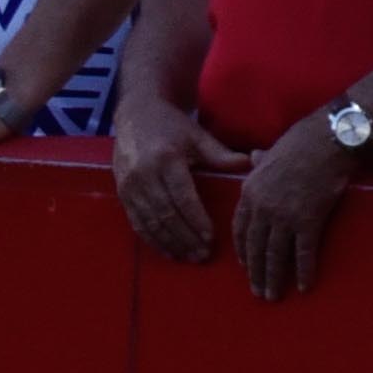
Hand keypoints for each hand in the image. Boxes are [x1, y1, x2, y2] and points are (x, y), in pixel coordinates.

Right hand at [111, 100, 235, 262]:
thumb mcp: (197, 135)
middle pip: (165, 215)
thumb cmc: (172, 125)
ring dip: (168, 243)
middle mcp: (144, 175)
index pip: (182, 197)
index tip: (210, 237)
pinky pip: (136, 222)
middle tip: (202, 255)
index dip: (195, 220)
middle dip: (184, 238)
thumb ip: (220, 154)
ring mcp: (129, 186)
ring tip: (188, 257)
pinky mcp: (121, 194)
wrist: (135, 114)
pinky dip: (152, 239)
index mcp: (166, 159)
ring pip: (149, 223)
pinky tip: (167, 250)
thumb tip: (250, 163)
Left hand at [230, 114, 359, 298]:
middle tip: (257, 292)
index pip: (240, 230)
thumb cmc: (301, 141)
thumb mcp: (271, 150)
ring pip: (275, 254)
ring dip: (273, 278)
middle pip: (255, 247)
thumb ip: (259, 160)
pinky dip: (303, 270)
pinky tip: (304, 286)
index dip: (242, 251)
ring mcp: (284, 217)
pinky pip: (303, 252)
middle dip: (255, 272)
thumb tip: (253, 157)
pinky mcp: (308, 221)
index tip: (245, 266)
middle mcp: (262, 209)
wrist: (328, 139)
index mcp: (250, 193)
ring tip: (273, 296)